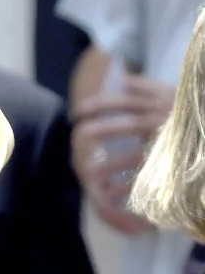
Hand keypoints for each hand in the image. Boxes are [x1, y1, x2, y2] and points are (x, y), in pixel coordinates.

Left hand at [70, 73, 175, 233]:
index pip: (132, 100)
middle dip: (105, 128)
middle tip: (80, 133)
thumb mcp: (176, 96)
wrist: (202, 141)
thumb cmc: (188, 118)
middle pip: (134, 124)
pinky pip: (149, 179)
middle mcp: (172, 122)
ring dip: (113, 163)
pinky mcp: (177, 166)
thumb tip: (124, 80)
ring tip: (89, 171)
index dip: (104, 103)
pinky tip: (109, 193)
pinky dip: (128, 186)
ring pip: (140, 154)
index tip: (79, 109)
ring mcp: (174, 145)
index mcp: (170, 103)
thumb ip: (151, 89)